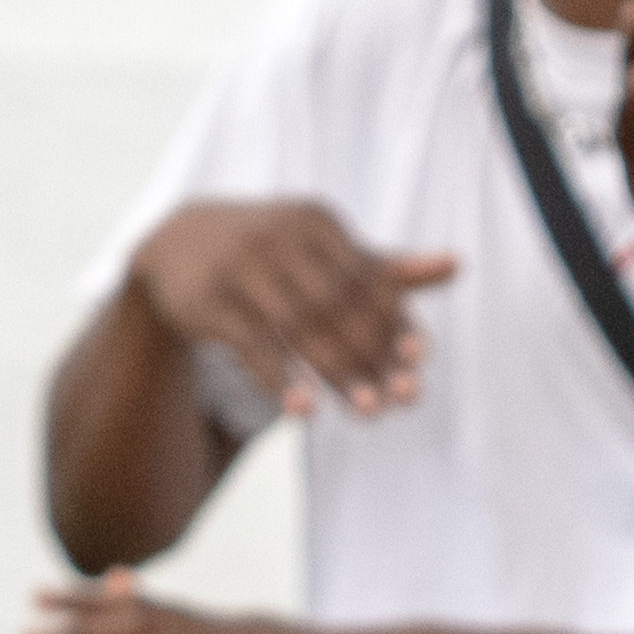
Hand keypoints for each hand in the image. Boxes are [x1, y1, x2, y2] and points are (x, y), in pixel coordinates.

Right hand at [128, 201, 454, 418]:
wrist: (175, 244)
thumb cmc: (267, 252)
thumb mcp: (320, 251)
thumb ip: (383, 266)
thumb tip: (458, 265)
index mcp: (317, 222)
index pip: (366, 277)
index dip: (394, 318)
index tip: (419, 360)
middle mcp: (280, 237)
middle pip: (338, 304)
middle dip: (372, 353)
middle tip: (402, 398)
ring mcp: (241, 267)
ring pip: (299, 327)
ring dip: (336, 372)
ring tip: (366, 411)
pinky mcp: (208, 301)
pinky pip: (251, 345)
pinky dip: (279, 379)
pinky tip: (303, 411)